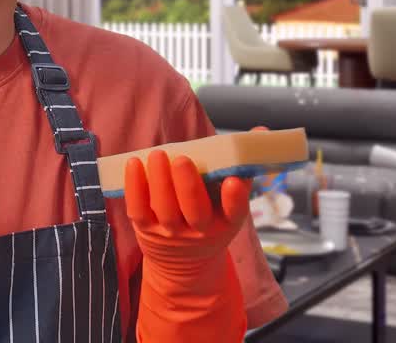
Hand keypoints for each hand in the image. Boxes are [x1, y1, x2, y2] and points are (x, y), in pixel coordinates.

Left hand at [125, 150, 251, 341]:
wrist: (184, 264)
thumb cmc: (210, 218)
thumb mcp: (230, 203)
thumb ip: (242, 167)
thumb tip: (260, 131)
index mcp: (226, 222)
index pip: (235, 212)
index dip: (235, 198)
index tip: (233, 181)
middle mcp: (200, 231)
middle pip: (195, 211)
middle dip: (188, 185)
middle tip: (183, 159)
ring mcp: (171, 232)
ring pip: (165, 208)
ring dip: (160, 180)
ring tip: (158, 154)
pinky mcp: (146, 229)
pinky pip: (138, 209)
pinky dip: (134, 186)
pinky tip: (134, 163)